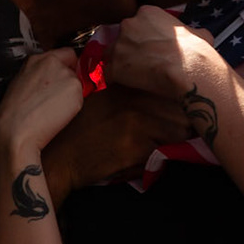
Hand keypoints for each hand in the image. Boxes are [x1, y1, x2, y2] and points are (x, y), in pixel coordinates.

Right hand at [0, 49, 84, 164]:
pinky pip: (80, 97)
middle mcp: (54, 63)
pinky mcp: (76, 90)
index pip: (66, 53)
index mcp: (37, 59)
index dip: (67, 66)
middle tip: (54, 98)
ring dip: (70, 94)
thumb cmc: (14, 113)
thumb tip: (56, 78)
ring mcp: (67, 75)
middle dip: (69, 80)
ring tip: (51, 108)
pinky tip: (57, 114)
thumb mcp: (22, 82)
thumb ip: (41, 73)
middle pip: (73, 68)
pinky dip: (73, 106)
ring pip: (77, 83)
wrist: (16, 130)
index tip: (62, 78)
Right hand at [42, 85, 192, 200]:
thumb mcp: (105, 101)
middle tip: (182, 132)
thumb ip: (133, 95)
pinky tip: (142, 158)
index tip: (185, 111)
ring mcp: (136, 121)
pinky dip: (158, 158)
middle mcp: (134, 98)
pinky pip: (163, 151)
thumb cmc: (80, 130)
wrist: (59, 157)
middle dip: (185, 121)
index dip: (182, 101)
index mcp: (128, 85)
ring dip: (175, 140)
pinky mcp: (136, 146)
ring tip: (162, 145)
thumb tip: (170, 101)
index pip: (172, 86)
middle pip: (182, 108)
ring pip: (179, 130)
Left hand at [107, 7, 221, 100]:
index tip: (151, 48)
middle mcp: (128, 24)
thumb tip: (198, 36)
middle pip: (123, 37)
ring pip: (113, 54)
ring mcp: (119, 45)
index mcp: (147, 12)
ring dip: (122, 64)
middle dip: (131, 49)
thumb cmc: (196, 51)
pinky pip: (109, 74)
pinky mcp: (114, 66)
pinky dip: (117, 80)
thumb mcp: (198, 32)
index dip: (144, 37)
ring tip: (136, 77)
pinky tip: (129, 86)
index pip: (138, 23)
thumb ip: (188, 31)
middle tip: (144, 63)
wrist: (187, 69)